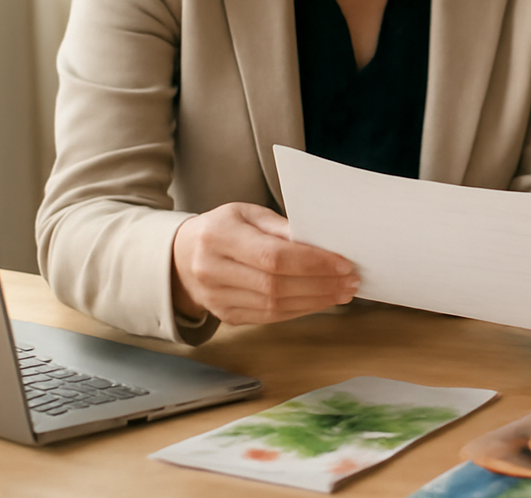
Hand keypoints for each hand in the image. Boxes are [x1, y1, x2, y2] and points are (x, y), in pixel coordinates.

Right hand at [171, 202, 359, 324]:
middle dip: (320, 284)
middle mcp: (213, 270)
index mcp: (218, 236)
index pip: (273, 256)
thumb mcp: (246, 213)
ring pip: (274, 306)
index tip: (343, 264)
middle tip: (351, 281)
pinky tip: (319, 301)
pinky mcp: (226, 315)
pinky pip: (269, 317)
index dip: (312, 262)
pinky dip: (299, 310)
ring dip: (315, 301)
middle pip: (276, 284)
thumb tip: (320, 242)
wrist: (180, 257)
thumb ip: (280, 227)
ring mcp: (217, 298)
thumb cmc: (221, 228)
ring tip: (342, 292)